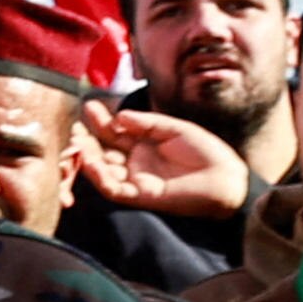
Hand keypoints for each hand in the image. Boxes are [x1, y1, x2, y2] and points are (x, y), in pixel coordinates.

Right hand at [74, 100, 252, 218]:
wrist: (227, 178)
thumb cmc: (206, 152)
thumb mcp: (174, 128)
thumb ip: (145, 123)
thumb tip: (119, 117)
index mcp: (143, 146)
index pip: (114, 134)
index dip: (100, 121)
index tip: (89, 105)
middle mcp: (136, 163)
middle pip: (103, 152)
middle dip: (87, 140)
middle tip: (75, 127)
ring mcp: (137, 180)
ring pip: (103, 172)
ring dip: (88, 157)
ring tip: (78, 140)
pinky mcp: (141, 196)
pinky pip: (114, 189)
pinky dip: (100, 177)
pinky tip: (91, 161)